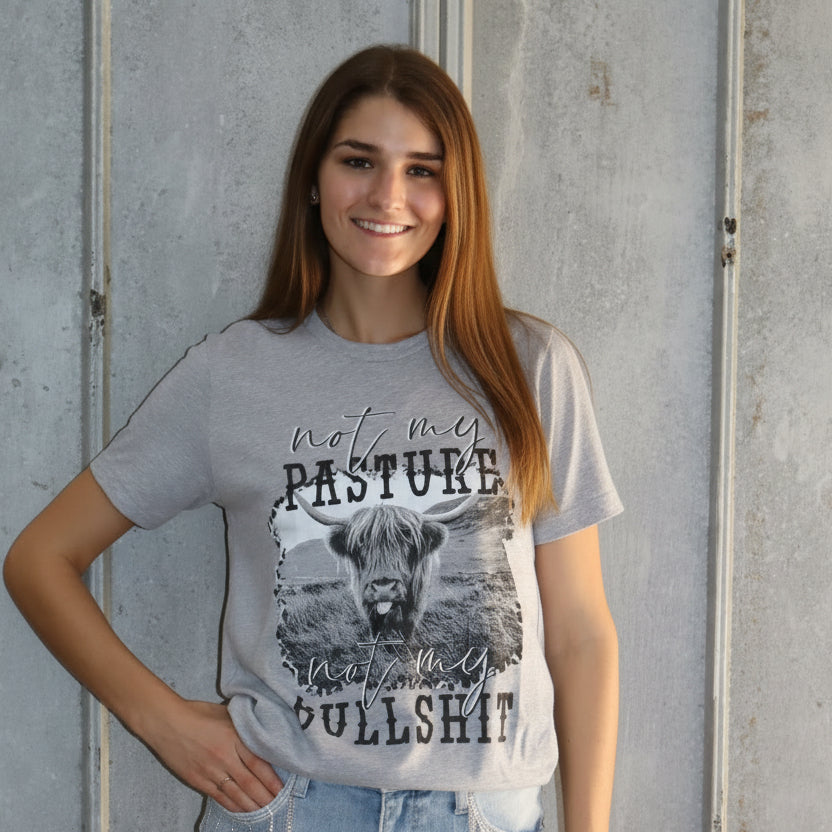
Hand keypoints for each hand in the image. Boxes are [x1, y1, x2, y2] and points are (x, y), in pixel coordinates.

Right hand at [141, 699, 283, 812]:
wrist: (166, 722)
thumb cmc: (197, 713)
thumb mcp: (226, 713)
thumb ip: (243, 724)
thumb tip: (261, 730)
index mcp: (233, 738)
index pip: (258, 763)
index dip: (271, 779)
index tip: (282, 789)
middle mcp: (224, 757)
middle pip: (249, 783)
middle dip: (265, 797)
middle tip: (279, 806)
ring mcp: (210, 771)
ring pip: (235, 794)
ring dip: (251, 805)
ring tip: (265, 812)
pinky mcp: (197, 780)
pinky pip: (219, 796)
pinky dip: (232, 805)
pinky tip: (242, 810)